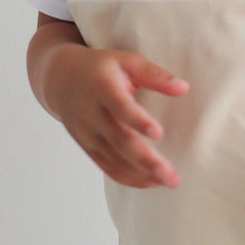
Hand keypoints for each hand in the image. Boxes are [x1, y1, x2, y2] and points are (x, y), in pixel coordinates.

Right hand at [43, 43, 188, 188]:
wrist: (61, 78)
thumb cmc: (102, 67)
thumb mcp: (127, 61)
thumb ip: (155, 74)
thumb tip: (184, 87)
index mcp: (102, 87)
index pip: (120, 107)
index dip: (138, 121)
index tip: (159, 133)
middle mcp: (91, 113)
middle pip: (120, 140)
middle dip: (146, 160)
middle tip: (171, 174)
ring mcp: (86, 133)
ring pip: (114, 159)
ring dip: (142, 174)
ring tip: (169, 181)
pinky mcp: (86, 146)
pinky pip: (107, 167)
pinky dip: (128, 178)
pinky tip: (151, 182)